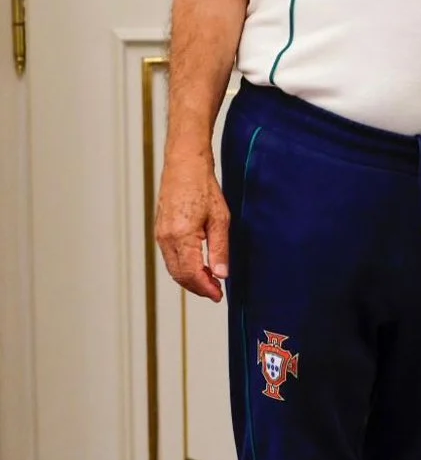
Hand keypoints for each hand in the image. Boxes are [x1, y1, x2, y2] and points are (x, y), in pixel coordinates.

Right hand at [155, 152, 230, 300]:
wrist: (185, 165)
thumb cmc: (202, 186)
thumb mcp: (220, 219)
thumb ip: (220, 249)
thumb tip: (222, 274)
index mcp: (181, 235)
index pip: (191, 274)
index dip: (205, 288)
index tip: (218, 295)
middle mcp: (166, 238)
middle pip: (179, 276)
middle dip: (197, 287)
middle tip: (216, 292)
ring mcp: (160, 235)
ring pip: (173, 268)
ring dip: (190, 279)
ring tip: (210, 281)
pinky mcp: (160, 231)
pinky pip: (170, 257)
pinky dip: (183, 267)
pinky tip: (197, 266)